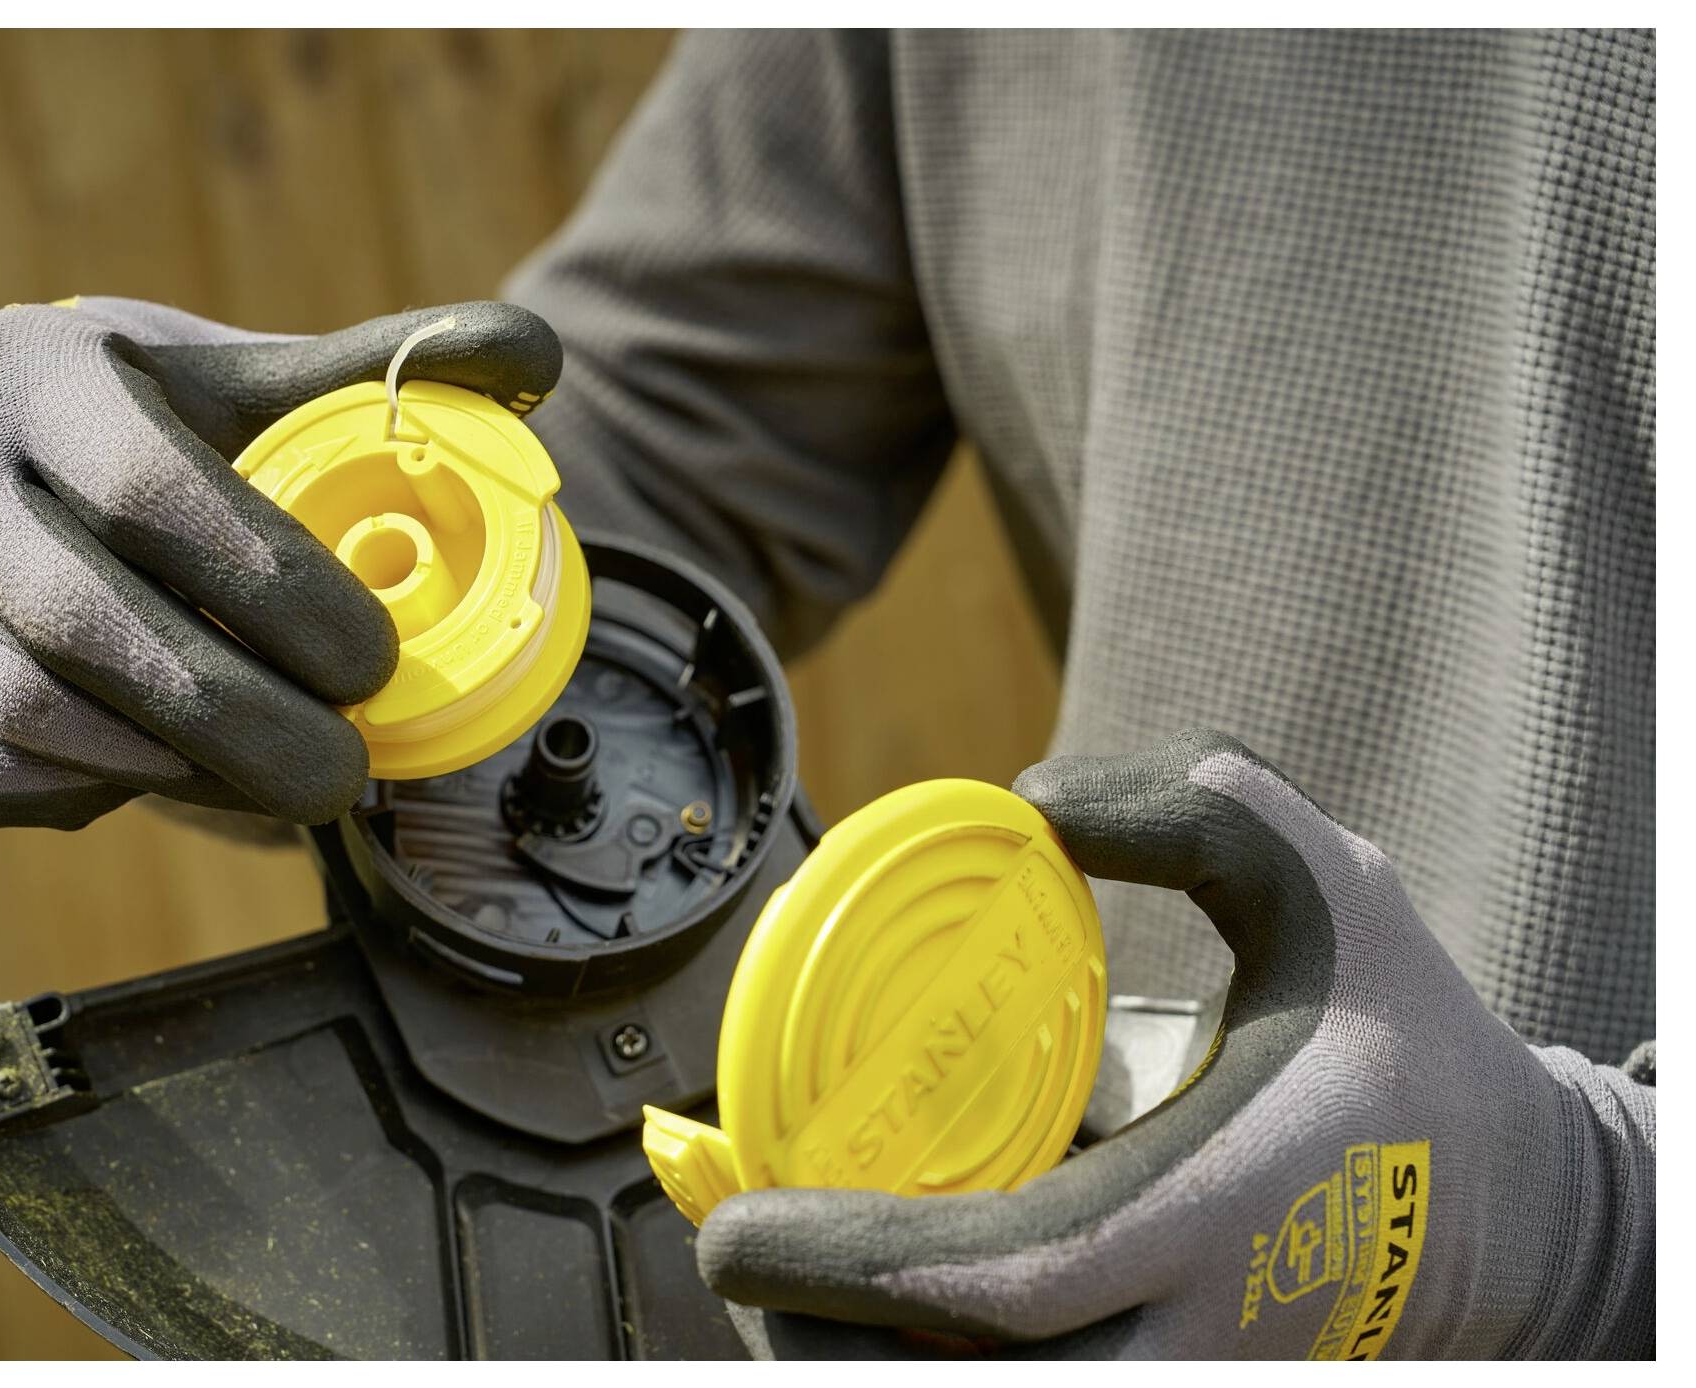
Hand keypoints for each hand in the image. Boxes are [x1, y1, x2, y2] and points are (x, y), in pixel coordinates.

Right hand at [0, 297, 559, 828]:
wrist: (11, 459)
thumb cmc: (161, 419)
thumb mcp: (253, 374)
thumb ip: (386, 366)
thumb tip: (536, 353)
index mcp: (37, 371)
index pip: (146, 486)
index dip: (272, 585)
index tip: (376, 660)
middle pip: (82, 620)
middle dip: (237, 716)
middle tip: (350, 773)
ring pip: (28, 709)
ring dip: (176, 766)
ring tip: (288, 780)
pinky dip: (99, 794)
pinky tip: (181, 776)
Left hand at [696, 729, 1654, 1358]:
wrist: (1517, 1195)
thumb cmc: (1406, 1031)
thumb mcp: (1327, 882)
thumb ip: (1194, 818)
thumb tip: (1032, 802)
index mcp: (1223, 1207)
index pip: (1010, 1278)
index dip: (854, 1265)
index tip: (734, 1225)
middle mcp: (1203, 1330)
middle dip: (825, 1352)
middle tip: (730, 1261)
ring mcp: (1198, 1379)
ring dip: (863, 1369)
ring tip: (777, 1289)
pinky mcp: (1187, 1386)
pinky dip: (930, 1361)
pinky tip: (866, 1305)